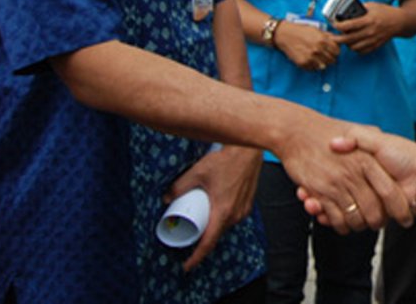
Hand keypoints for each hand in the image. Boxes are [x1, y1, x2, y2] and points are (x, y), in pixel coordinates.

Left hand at [164, 145, 261, 271]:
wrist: (249, 150)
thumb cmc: (227, 160)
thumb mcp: (198, 173)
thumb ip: (180, 186)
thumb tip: (167, 198)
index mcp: (223, 212)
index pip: (208, 243)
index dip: (196, 257)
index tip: (187, 265)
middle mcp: (235, 214)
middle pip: (216, 235)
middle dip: (202, 239)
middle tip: (187, 235)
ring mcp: (244, 209)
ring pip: (224, 226)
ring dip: (212, 226)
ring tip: (200, 220)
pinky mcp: (248, 203)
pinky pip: (232, 217)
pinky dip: (222, 218)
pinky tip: (215, 210)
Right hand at [275, 20, 340, 70]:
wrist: (285, 35)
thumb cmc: (301, 31)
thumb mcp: (317, 30)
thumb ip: (329, 36)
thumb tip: (341, 39)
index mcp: (322, 40)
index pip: (337, 51)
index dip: (335, 51)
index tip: (332, 50)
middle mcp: (317, 49)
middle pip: (332, 60)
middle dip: (330, 58)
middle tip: (325, 55)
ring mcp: (310, 57)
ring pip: (324, 66)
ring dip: (322, 62)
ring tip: (318, 58)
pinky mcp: (303, 63)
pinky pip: (314, 69)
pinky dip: (314, 66)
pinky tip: (310, 59)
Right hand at [278, 118, 413, 232]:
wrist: (295, 129)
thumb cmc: (325, 129)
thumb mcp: (356, 129)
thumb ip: (372, 138)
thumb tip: (384, 142)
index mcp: (368, 160)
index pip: (390, 192)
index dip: (400, 209)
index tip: (405, 218)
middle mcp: (354, 174)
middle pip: (373, 211)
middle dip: (378, 223)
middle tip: (378, 224)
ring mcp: (336, 184)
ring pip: (355, 218)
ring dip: (358, 225)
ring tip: (360, 223)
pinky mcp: (320, 193)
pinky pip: (335, 218)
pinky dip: (339, 225)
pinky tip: (342, 222)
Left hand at [332, 2, 403, 54]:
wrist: (400, 21)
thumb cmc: (385, 12)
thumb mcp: (372, 5)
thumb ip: (360, 8)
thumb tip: (347, 10)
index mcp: (368, 19)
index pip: (348, 25)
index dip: (337, 25)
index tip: (333, 24)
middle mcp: (370, 31)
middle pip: (348, 39)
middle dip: (336, 39)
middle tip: (331, 37)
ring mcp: (373, 39)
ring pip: (354, 47)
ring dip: (346, 44)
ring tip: (343, 40)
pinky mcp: (376, 45)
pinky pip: (362, 51)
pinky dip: (355, 49)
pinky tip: (353, 44)